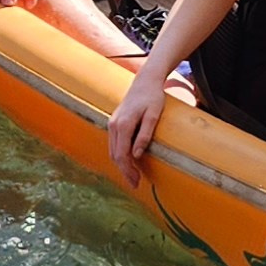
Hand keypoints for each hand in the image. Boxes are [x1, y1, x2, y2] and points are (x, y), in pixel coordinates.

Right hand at [108, 54, 176, 182]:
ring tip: (133, 176)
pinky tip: (129, 162)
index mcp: (123, 124)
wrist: (145, 81)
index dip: (128, 170)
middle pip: (115, 155)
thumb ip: (145, 135)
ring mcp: (112, 123)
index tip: (137, 182)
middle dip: (124, 171)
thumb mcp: (153, 115)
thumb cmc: (153, 97)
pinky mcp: (114, 123)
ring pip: (112, 150)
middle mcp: (114, 125)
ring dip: (121, 165)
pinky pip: (114, 144)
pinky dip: (119, 155)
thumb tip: (137, 155)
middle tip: (136, 184)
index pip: (122, 154)